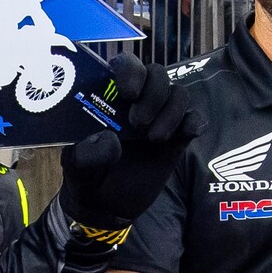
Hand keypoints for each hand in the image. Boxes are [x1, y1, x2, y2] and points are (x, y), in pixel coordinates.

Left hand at [58, 54, 203, 233]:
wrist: (107, 206)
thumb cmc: (87, 176)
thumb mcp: (76, 166)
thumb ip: (87, 154)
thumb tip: (111, 140)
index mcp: (109, 97)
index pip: (125, 65)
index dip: (130, 70)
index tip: (128, 92)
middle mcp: (137, 101)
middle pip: (157, 74)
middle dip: (153, 94)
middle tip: (137, 123)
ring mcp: (160, 118)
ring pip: (178, 93)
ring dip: (171, 111)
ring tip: (153, 139)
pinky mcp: (178, 138)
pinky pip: (195, 118)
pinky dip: (194, 121)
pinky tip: (186, 133)